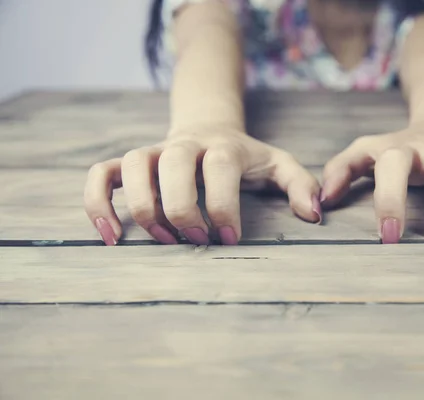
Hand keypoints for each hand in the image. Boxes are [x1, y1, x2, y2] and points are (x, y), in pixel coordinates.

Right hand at [84, 128, 321, 245]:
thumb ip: (300, 184)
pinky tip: (112, 236)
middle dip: (184, 209)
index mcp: (224, 146)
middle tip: (200, 241)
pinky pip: (101, 175)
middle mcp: (184, 145)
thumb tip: (315, 215)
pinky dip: (98, 203)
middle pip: (173, 165)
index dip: (223, 205)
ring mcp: (153, 151)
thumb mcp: (279, 164)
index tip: (229, 239)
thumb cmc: (246, 156)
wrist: (209, 129)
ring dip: (145, 208)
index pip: (219, 168)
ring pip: (133, 167)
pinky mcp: (129, 164)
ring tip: (165, 240)